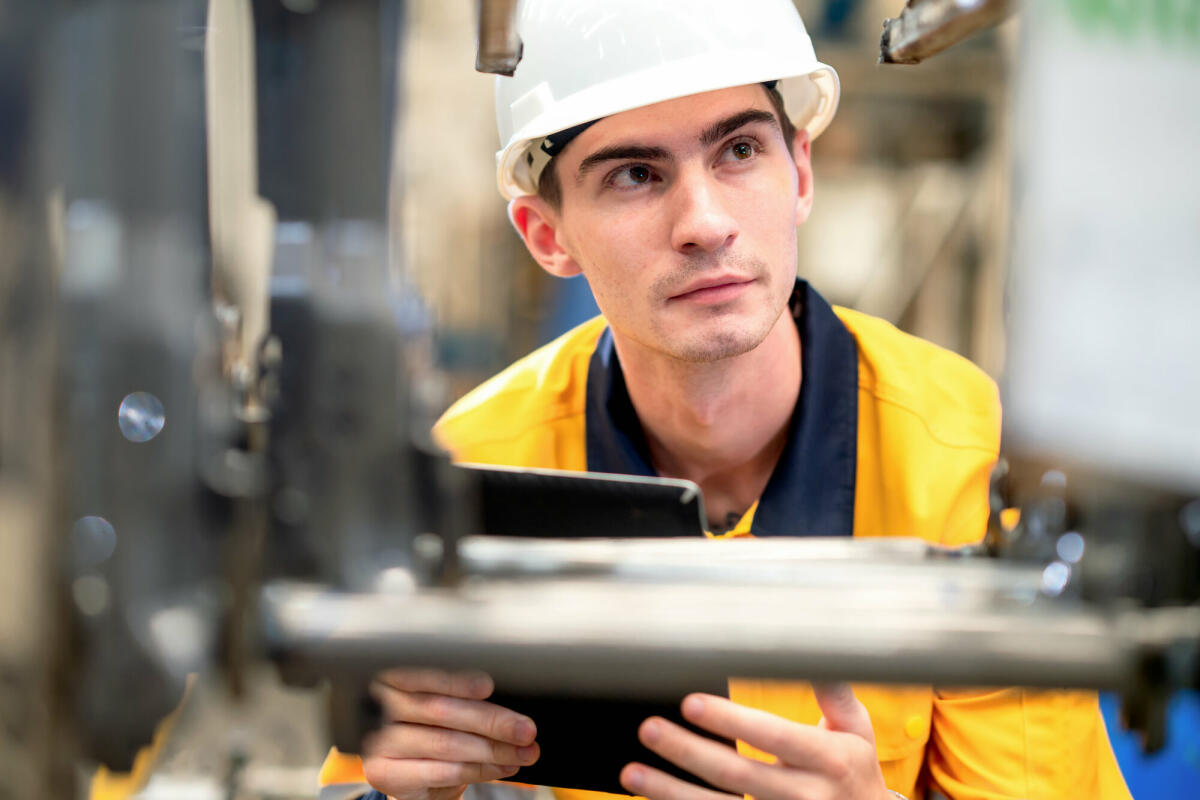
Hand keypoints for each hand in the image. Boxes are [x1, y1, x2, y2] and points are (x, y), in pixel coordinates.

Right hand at [362, 668, 539, 799]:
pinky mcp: (384, 772)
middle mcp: (378, 705)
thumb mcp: (445, 705)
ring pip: (444, 742)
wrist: (410, 774)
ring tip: (522, 752)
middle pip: (439, 710)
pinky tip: (500, 766)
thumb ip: (464, 698)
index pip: (425, 675)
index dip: (457, 682)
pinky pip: (440, 771)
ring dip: (491, 749)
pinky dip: (477, 769)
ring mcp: (377, 741)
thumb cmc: (431, 729)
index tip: (488, 686)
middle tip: (524, 729)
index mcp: (392, 676)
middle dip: (489, 721)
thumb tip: (509, 707)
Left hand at [619, 682, 890, 799]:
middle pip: (735, 773)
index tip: (691, 703)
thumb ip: (833, 690)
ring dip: (671, 791)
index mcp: (827, 759)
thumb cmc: (855, 771)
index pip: (772, 736)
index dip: (730, 720)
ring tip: (633, 773)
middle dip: (687, 751)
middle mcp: (804, 794)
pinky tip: (654, 799)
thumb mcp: (855, 730)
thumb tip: (812, 644)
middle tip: (649, 729)